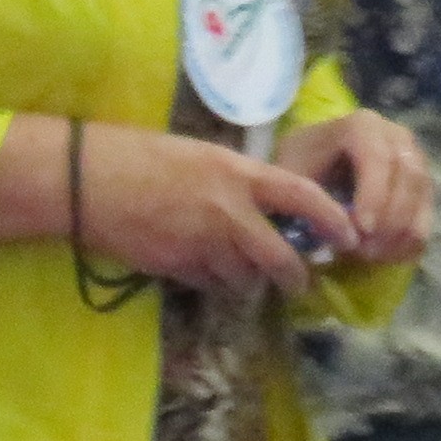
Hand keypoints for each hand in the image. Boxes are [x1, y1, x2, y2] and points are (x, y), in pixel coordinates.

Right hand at [55, 121, 350, 295]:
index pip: (302, 196)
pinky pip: (209, 284)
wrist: (91, 182)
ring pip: (244, 278)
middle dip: (295, 276)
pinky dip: (213, 282)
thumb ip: (237, 181)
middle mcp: (228, 212)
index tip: (349, 235)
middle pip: (279, 256)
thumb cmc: (143, 156)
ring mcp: (202, 244)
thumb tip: (263, 205)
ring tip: (242, 275)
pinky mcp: (177, 267)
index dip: (332, 219)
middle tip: (300, 282)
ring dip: (248, 281)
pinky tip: (202, 270)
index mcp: (239, 174)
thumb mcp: (203, 156)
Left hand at [270, 110, 433, 267]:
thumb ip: (310, 199)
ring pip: (421, 193)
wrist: (313, 163)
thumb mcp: (291, 178)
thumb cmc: (299, 169)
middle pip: (407, 176)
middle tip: (365, 252)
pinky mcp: (419, 180)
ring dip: (402, 230)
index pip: (378, 158)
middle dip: (389, 219)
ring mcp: (412, 156)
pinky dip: (412, 235)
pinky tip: (391, 256)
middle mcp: (394, 135)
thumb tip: (338, 231)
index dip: (374, 195)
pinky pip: (426, 208)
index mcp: (361, 126)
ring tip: (373, 256)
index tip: (361, 231)